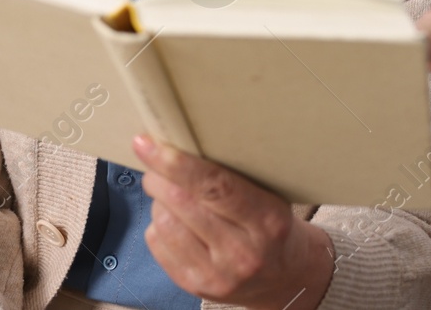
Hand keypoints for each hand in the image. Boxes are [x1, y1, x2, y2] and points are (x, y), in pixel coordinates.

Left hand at [133, 135, 335, 309]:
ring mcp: (217, 274)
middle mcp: (243, 252)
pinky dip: (158, 222)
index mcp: (268, 219)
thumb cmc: (270, 223)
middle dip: (159, 176)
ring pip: (165, 223)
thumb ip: (233, 176)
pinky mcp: (194, 286)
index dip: (178, 163)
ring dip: (158, 199)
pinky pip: (158, 244)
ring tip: (169, 191)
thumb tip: (181, 144)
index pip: (215, 186)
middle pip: (184, 204)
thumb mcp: (270, 195)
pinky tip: (174, 217)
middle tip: (154, 159)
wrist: (281, 276)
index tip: (149, 144)